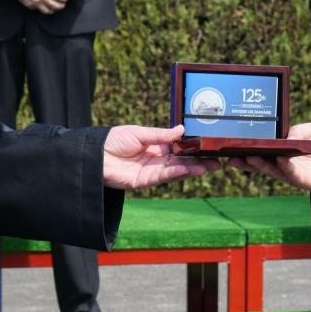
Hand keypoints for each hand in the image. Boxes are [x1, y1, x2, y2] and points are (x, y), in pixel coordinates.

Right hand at [11, 0, 72, 13]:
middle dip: (61, 5)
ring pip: (47, 11)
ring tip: (53, 6)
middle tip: (61, 3)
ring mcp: (35, 3)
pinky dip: (41, 8)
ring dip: (52, 9)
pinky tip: (42, 4)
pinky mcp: (29, 5)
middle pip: (56, 7)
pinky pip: (37, 9)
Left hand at [102, 125, 218, 188]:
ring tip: (208, 166)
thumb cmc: (113, 139)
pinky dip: (176, 173)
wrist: (93, 154)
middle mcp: (155, 159)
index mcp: (154, 145)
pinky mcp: (143, 181)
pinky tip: (188, 169)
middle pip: (181, 161)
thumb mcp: (140, 132)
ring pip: (175, 170)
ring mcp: (150, 170)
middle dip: (198, 161)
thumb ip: (161, 135)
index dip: (193, 147)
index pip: (178, 147)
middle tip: (217, 161)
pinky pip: (163, 177)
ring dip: (192, 169)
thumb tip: (182, 130)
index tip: (208, 146)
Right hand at [230, 123, 310, 191]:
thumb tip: (287, 137)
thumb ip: (298, 130)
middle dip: (244, 160)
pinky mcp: (299, 180)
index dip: (246, 148)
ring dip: (259, 164)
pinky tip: (279, 159)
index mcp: (278, 151)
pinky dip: (284, 166)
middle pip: (258, 163)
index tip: (232, 145)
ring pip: (270, 169)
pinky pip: (290, 172)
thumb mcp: (310, 130)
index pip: (259, 150)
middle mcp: (279, 163)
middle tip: (231, 156)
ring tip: (249, 157)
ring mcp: (288, 172)